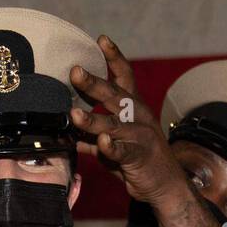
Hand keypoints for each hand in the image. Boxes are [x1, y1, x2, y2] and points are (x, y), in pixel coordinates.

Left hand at [68, 35, 191, 208]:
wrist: (163, 186)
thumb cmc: (134, 160)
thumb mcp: (110, 143)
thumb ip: (89, 134)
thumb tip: (63, 130)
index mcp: (132, 107)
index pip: (124, 76)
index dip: (113, 58)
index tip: (100, 40)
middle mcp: (138, 116)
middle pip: (116, 95)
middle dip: (94, 83)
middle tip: (75, 71)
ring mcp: (140, 136)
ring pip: (115, 124)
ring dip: (93, 119)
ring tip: (74, 114)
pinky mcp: (139, 157)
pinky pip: (123, 151)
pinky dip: (112, 147)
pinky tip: (101, 143)